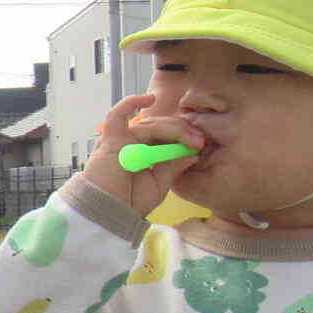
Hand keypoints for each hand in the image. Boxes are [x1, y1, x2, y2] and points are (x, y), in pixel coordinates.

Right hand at [81, 93, 205, 218]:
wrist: (111, 214)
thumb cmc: (129, 202)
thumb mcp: (160, 183)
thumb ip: (173, 166)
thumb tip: (192, 152)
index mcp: (144, 152)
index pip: (165, 135)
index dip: (184, 135)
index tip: (201, 145)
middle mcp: (132, 143)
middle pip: (160, 126)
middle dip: (183, 131)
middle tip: (199, 142)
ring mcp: (122, 140)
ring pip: (150, 124)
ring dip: (173, 129)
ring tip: (191, 139)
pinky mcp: (111, 140)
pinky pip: (118, 115)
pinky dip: (131, 103)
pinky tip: (149, 98)